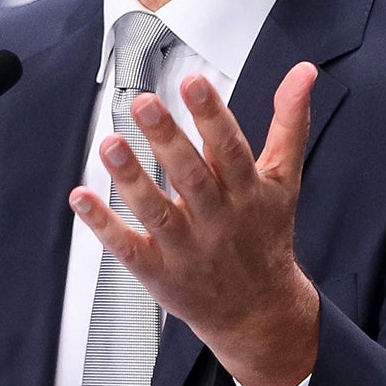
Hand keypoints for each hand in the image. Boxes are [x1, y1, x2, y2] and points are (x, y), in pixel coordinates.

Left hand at [70, 63, 321, 385]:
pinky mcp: (158, 272)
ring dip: (131, 178)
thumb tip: (303, 71)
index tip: (193, 81)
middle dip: (168, 138)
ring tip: (110, 143)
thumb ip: (290, 123)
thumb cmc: (265, 235)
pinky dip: (104, 224)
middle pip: (191, 177)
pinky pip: (128, 248)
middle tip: (144, 103)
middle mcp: (217, 220)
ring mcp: (185, 248)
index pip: (229, 150)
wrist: (259, 314)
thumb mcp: (284, 180)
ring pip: (156, 212)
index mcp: (248, 193)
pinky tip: (81, 197)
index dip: (211, 115)